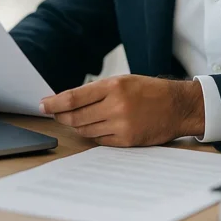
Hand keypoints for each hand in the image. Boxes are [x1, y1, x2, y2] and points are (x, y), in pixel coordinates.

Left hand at [39, 75, 204, 146]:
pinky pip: (99, 140)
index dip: (54, 103)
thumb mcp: (123, 81)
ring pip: (85, 130)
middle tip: (54, 114)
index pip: (73, 97)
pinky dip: (92, 134)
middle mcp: (116, 106)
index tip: (42, 104)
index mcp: (113, 86)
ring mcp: (121, 125)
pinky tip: (93, 128)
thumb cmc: (149, 91)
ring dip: (75, 126)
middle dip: (60, 116)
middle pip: (75, 117)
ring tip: (73, 120)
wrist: (177, 106)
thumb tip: (69, 101)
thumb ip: (98, 90)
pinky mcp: (127, 140)